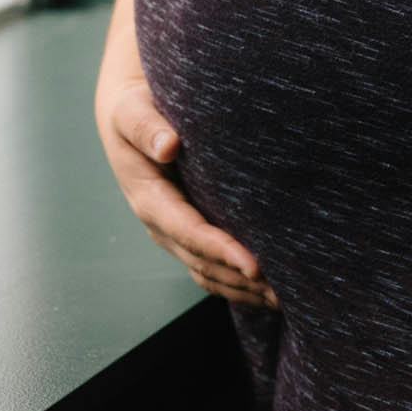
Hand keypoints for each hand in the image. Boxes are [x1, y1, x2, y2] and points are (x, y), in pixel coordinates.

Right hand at [95, 64, 279, 310]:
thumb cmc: (134, 111)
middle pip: (202, 262)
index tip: (254, 265)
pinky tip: (265, 290)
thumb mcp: (132, 112)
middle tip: (283, 292)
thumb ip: (148, 127)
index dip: (221, 250)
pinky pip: (208, 268)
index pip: (189, 232)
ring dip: (242, 290)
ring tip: (283, 299)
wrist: (127, 118)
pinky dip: (235, 283)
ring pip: (207, 273)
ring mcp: (172, 233)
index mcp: (147, 198)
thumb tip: (168, 145)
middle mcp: (159, 224)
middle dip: (240, 280)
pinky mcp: (185, 233)